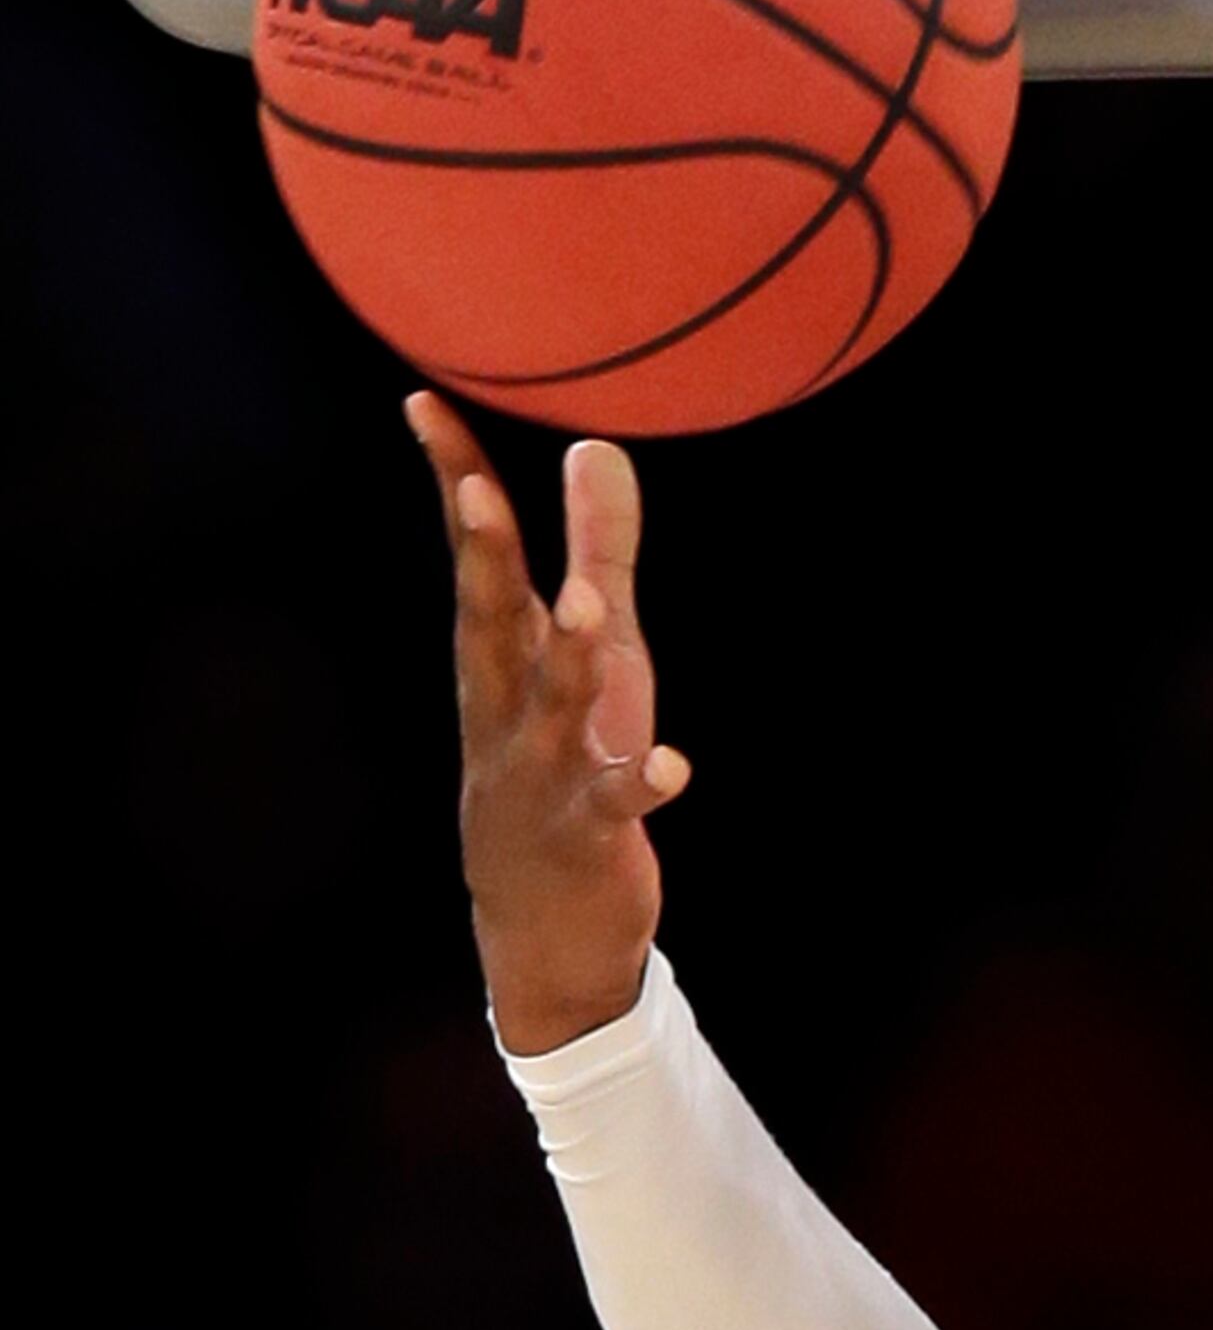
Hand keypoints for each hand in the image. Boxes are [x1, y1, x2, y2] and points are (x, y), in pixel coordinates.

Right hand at [414, 391, 688, 1054]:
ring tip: (582, 606)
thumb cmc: (566, 762)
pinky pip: (616, 801)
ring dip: (563, 658)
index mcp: (505, 658)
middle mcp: (510, 706)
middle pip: (488, 623)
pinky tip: (672, 764)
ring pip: (550, 706)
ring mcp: (545, 768)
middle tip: (471, 490)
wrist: (543, 926)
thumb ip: (598, 550)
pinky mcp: (592, 829)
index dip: (454, 482)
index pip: (477, 558)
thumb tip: (596, 446)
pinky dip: (641, 781)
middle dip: (480, 558)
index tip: (423, 403)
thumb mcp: (593, 652)